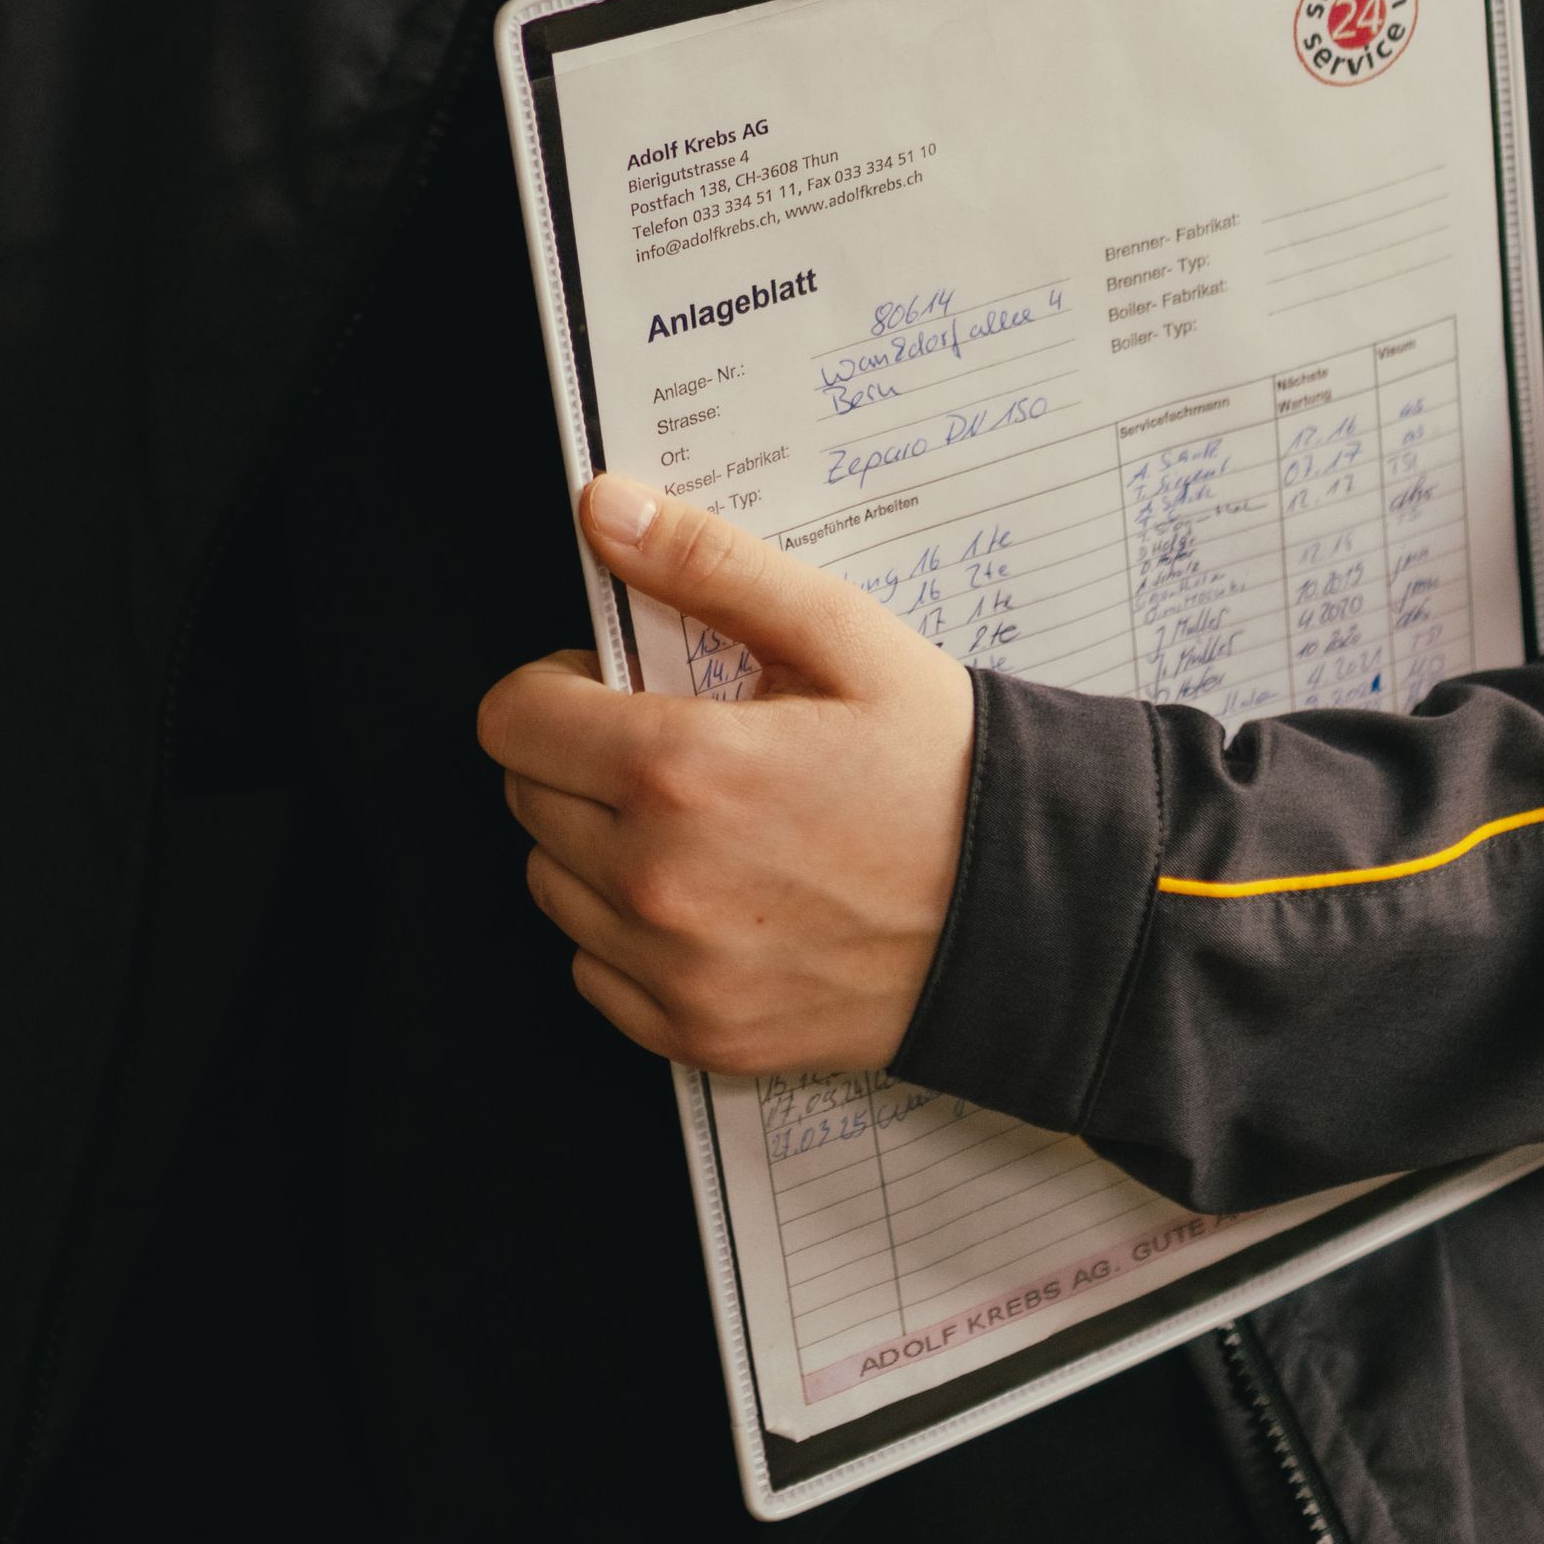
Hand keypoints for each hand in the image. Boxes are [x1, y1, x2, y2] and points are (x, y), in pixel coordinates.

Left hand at [476, 475, 977, 1077]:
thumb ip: (707, 565)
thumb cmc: (941, 772)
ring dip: (594, 845)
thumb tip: (602, 509)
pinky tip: (706, 897)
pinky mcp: (698, 1034)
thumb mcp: (841, 635)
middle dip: (577, 758)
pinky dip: (626, 933)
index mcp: (681, 769)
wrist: (1032, 918)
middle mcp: (658, 880)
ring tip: (695, 823)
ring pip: (552, 884)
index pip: (511, 720)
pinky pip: (593, 971)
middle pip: (525, 798)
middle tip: (673, 748)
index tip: (611, 686)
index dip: (554, 687)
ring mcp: (674, 970)